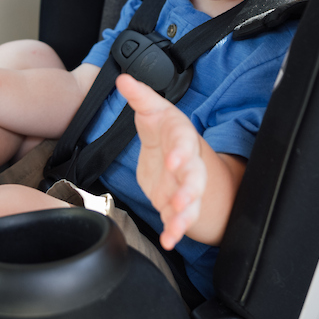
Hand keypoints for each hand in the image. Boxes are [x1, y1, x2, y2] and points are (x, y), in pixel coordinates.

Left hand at [115, 73, 205, 248]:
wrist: (177, 153)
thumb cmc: (165, 130)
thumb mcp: (152, 110)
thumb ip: (139, 95)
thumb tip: (123, 78)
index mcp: (181, 137)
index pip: (185, 143)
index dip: (182, 152)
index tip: (174, 161)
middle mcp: (188, 164)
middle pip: (195, 177)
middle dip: (189, 190)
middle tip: (181, 200)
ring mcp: (184, 186)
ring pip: (191, 203)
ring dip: (185, 215)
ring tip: (176, 228)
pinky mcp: (177, 204)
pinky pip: (179, 219)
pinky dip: (175, 230)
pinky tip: (170, 239)